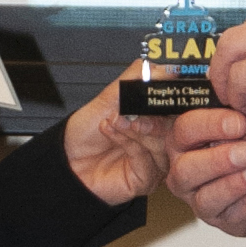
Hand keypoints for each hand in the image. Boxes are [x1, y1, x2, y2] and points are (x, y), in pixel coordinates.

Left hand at [63, 63, 174, 205]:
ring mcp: (156, 160)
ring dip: (136, 128)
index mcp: (156, 118)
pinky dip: (128, 141)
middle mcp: (160, 140)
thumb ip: (135, 79)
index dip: (171, 97)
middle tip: (132, 110)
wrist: (68, 160)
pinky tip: (112, 131)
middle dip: (153, 115)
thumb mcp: (110, 97)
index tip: (162, 88)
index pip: (177, 106)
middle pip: (176, 126)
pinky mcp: (147, 179)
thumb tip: (161, 67)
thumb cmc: (88, 131)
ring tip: (116, 120)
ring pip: (162, 143)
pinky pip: (147, 159)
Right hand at [166, 109, 245, 237]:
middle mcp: (186, 173)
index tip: (241, 123)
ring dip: (237, 183)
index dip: (211, 126)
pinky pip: (233, 217)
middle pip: (185, 170)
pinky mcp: (225, 224)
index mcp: (187, 140)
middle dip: (218, 160)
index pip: (185, 130)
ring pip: (206, 200)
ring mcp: (202, 202)